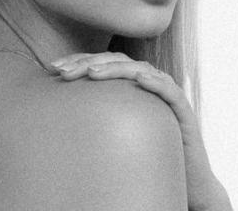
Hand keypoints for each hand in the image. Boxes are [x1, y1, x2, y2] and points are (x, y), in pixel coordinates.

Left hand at [50, 52, 231, 210]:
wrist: (185, 176)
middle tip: (63, 71)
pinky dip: (156, 82)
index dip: (78, 60)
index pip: (103, 61)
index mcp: (130, 83)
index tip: (52, 67)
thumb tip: (54, 111)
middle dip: (88, 62)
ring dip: (116, 68)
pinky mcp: (182, 109)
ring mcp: (166, 93)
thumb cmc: (146, 152)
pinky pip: (170, 92)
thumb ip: (94, 113)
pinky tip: (140, 78)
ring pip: (141, 69)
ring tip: (92, 73)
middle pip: (117, 61)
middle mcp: (148, 81)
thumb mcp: (113, 129)